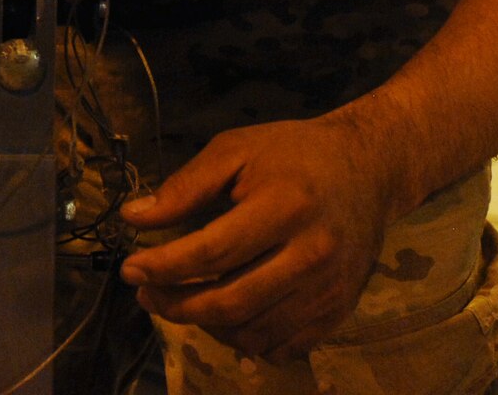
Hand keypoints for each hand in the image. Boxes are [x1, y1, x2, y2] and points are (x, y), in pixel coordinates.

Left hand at [117, 115, 399, 362]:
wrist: (369, 169)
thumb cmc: (294, 153)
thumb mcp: (236, 150)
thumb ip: (186, 187)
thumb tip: (134, 219)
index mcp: (285, 206)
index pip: (213, 252)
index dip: (164, 267)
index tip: (129, 268)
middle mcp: (312, 254)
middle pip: (230, 301)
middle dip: (176, 304)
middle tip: (145, 293)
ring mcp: (329, 289)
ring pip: (253, 331)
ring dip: (205, 326)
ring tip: (178, 302)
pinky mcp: (338, 310)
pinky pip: (282, 346)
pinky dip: (244, 340)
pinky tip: (222, 317)